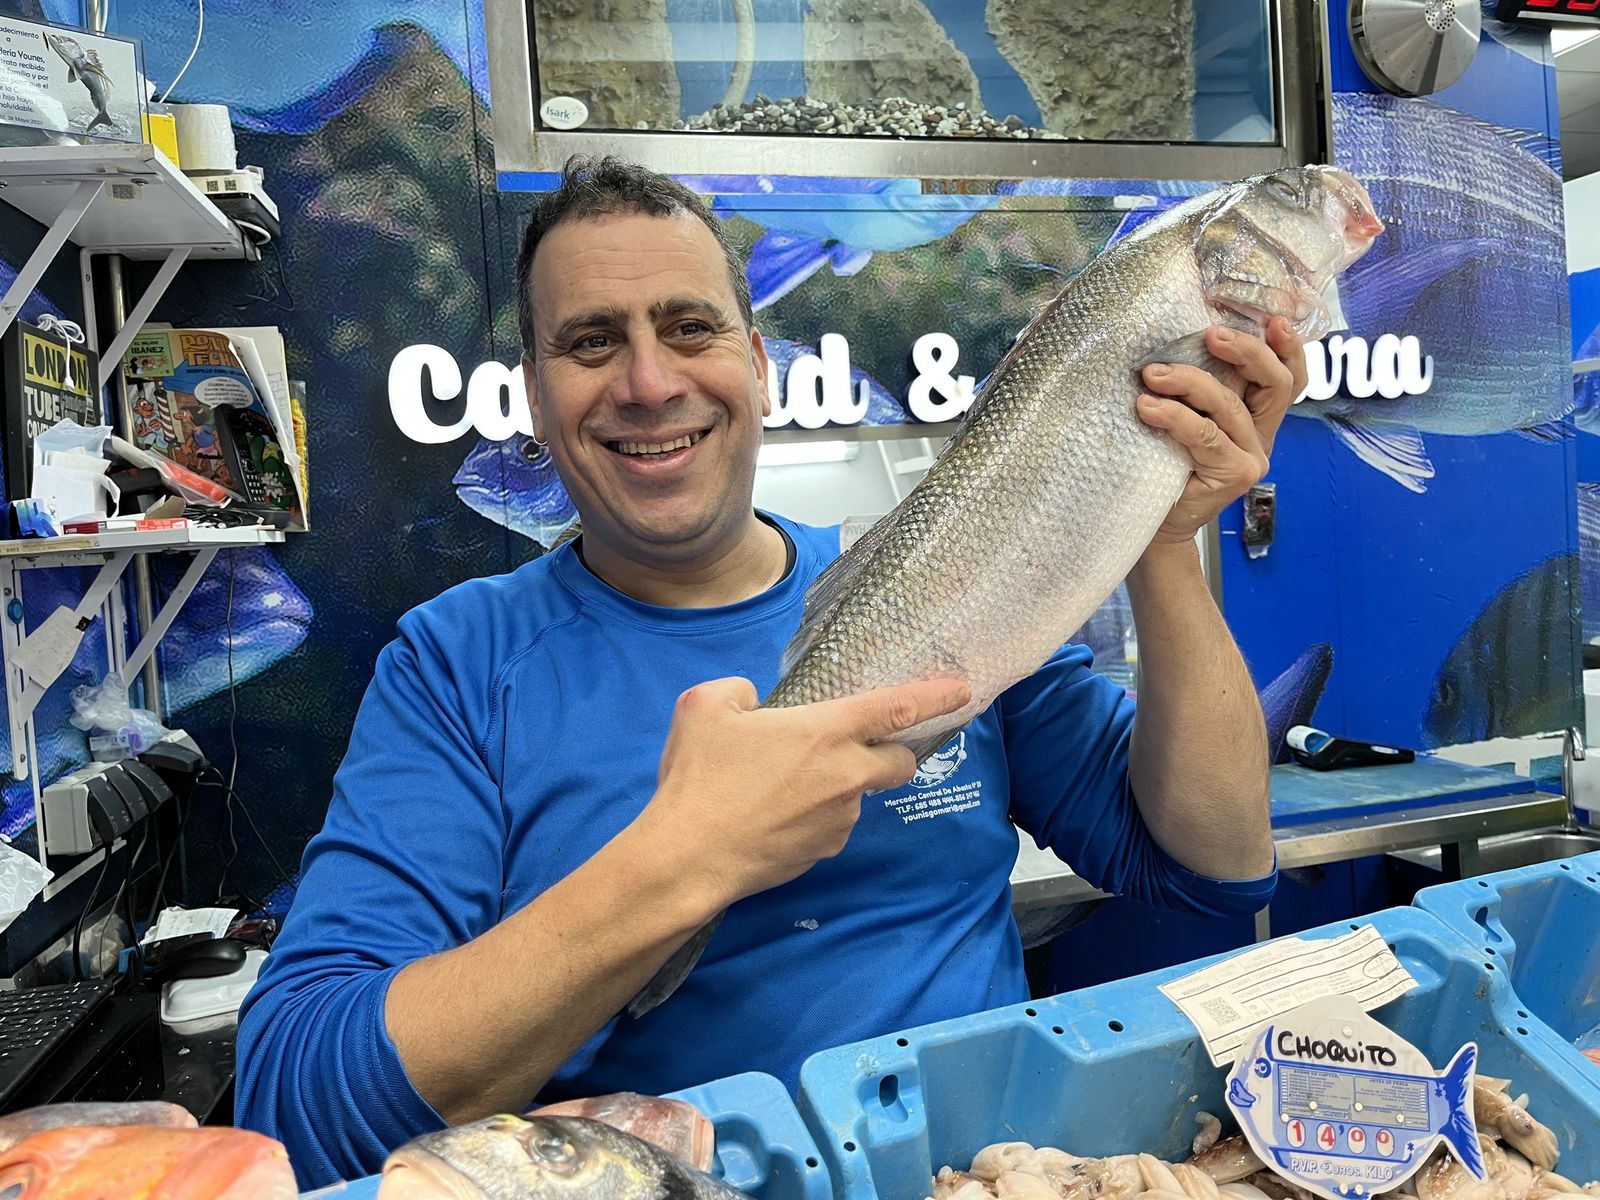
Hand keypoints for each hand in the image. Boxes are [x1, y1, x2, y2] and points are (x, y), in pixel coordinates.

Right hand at [638, 676, 970, 905]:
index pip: (898, 707)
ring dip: (838, 787)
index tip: (963, 690)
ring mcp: (839, 820)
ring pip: (858, 796)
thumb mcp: (704, 707)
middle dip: (894, 751)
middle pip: (900, 762)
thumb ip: (740, 691)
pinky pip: (832, 825)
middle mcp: (846, 777)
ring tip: (780, 787)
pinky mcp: (824, 853)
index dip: (936, 696)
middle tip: (856, 746)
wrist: (688, 858)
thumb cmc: (700, 778)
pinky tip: (774, 817)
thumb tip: (754, 704)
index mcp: (826, 732)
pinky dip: (815, 816)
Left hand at [1134, 317, 1306, 545]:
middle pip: (1274, 383)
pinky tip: (1148, 408)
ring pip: (1230, 406)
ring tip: (1151, 375)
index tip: (1275, 319)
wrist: (1156, 523)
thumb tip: (1177, 343)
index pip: (1287, 378)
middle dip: (1245, 351)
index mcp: (1256, 418)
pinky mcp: (1235, 475)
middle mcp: (1261, 436)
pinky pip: (1206, 435)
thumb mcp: (1185, 418)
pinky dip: (1175, 417)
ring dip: (1189, 382)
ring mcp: (1252, 457)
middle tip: (1209, 334)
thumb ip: (1197, 390)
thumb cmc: (1164, 464)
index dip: (1289, 348)